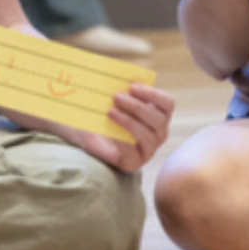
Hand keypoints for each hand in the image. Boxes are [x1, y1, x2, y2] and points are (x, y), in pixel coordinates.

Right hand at [10, 83, 176, 173]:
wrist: (89, 114)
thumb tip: (88, 139)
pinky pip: (166, 105)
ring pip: (160, 120)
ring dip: (142, 104)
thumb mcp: (82, 135)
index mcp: (128, 163)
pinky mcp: (161, 113)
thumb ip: (91, 140)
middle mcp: (147, 151)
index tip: (108, 115)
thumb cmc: (82, 127)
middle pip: (150, 135)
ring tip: (122, 92)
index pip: (134, 157)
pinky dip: (153, 94)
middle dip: (134, 115)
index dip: (125, 138)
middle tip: (113, 99)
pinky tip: (134, 85)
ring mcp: (157, 132)